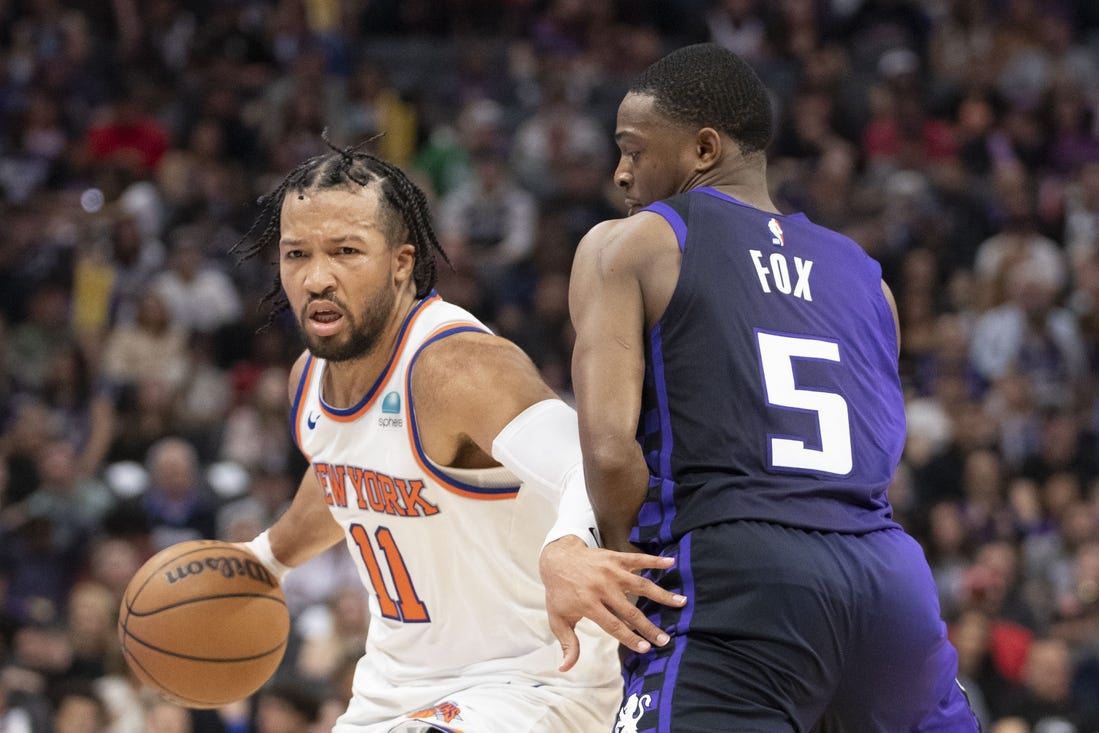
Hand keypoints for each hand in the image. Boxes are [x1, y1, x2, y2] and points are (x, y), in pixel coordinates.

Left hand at [538, 535, 685, 671]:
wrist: (557, 558)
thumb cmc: (559, 592)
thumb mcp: (558, 619)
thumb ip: (567, 643)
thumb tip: (565, 668)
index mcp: (588, 604)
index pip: (613, 625)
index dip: (630, 638)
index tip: (646, 649)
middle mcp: (602, 587)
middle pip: (630, 610)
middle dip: (649, 627)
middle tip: (666, 639)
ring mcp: (611, 571)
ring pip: (640, 585)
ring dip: (661, 594)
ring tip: (682, 602)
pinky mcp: (615, 558)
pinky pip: (638, 559)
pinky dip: (654, 560)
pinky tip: (671, 562)